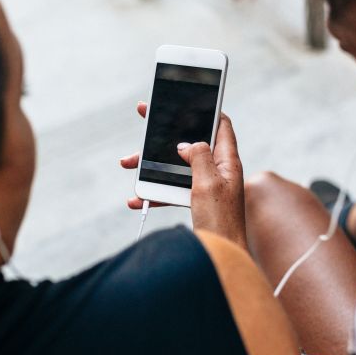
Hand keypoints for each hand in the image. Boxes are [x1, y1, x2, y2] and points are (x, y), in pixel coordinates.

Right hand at [119, 101, 246, 247]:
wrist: (221, 257)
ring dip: (151, 165)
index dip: (207, 109)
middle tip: (145, 115)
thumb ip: (199, 156)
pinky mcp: (195, 202)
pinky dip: (153, 192)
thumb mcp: (208, 183)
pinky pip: (171, 191)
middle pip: (191, 142)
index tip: (188, 97)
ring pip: (175, 166)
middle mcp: (218, 171)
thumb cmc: (220, 221)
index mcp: (227, 162)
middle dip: (165, 133)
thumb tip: (187, 144)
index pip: (221, 125)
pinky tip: (135, 199)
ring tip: (128, 162)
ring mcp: (206, 187)